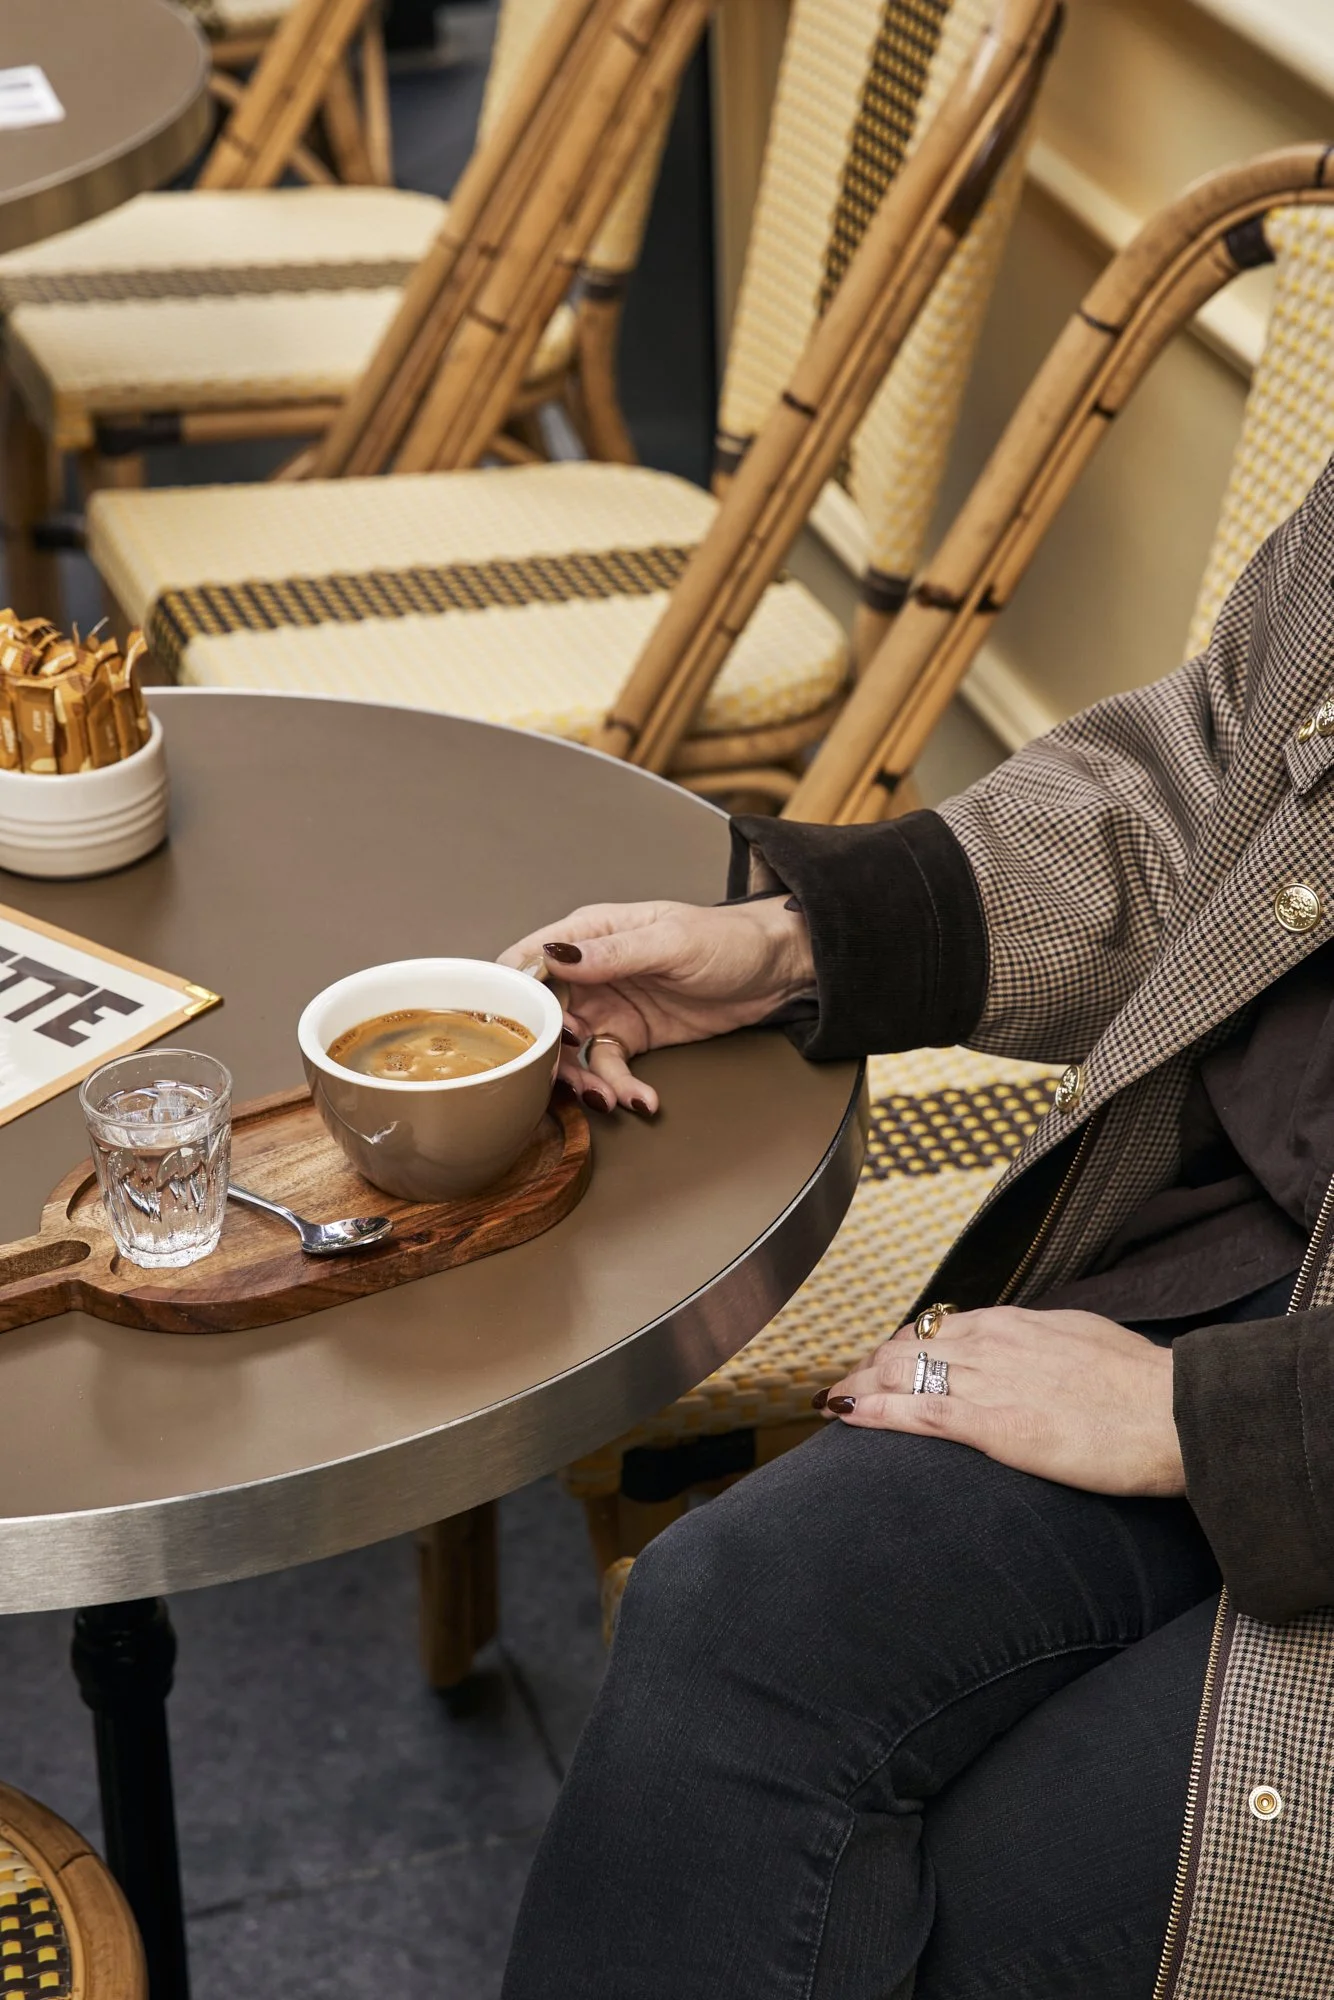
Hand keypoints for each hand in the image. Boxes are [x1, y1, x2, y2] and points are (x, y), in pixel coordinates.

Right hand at [499, 897, 813, 1113]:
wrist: (775, 971)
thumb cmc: (727, 939)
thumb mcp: (670, 941)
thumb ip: (612, 954)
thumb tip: (556, 957)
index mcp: (589, 934)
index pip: (529, 961)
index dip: (513, 996)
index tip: (513, 1031)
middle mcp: (590, 972)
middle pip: (542, 1014)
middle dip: (546, 1050)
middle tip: (562, 1076)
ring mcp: (608, 1007)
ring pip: (571, 1050)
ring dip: (582, 1078)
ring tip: (607, 1097)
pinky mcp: (631, 1038)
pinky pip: (609, 1068)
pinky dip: (619, 1087)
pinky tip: (642, 1099)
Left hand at [819, 1307, 1183, 1497]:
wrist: (1175, 1414)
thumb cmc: (1144, 1386)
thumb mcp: (1084, 1341)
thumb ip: (1045, 1344)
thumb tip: (1029, 1352)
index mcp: (1016, 1323)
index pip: (937, 1327)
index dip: (901, 1346)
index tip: (882, 1364)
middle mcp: (993, 1342)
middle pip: (906, 1346)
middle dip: (868, 1368)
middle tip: (846, 1388)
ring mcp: (990, 1381)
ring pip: (900, 1373)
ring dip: (859, 1387)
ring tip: (835, 1403)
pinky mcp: (993, 1425)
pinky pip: (916, 1413)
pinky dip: (874, 1411)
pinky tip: (847, 1415)